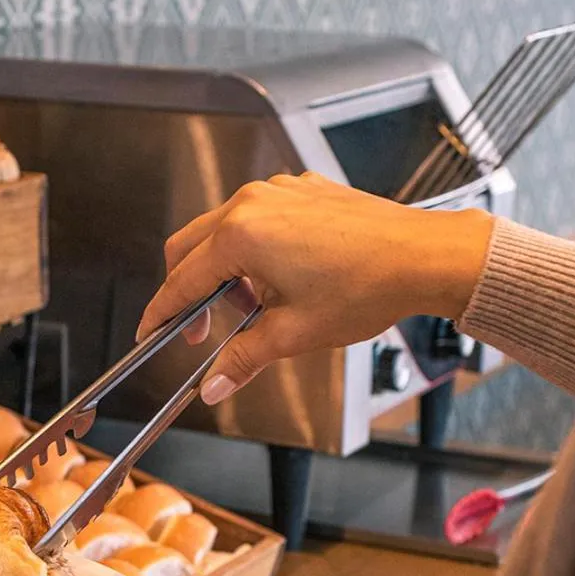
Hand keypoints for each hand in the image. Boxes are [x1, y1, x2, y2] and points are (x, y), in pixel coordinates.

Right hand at [138, 172, 493, 404]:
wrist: (424, 257)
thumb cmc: (367, 287)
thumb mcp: (293, 333)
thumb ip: (243, 358)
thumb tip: (214, 385)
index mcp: (241, 235)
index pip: (182, 280)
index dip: (162, 313)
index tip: (150, 331)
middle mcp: (254, 203)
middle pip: (190, 247)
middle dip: (189, 291)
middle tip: (201, 330)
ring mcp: (280, 191)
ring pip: (223, 230)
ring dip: (224, 271)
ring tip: (254, 309)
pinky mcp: (303, 190)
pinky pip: (257, 218)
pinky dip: (252, 250)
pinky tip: (279, 282)